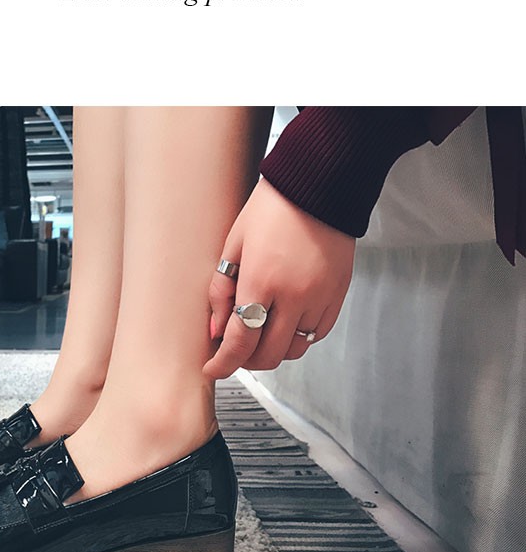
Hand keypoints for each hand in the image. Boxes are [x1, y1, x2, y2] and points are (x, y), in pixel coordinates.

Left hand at [204, 181, 354, 377]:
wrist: (319, 184)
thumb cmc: (273, 206)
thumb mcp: (235, 242)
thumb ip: (223, 288)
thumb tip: (216, 328)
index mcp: (261, 280)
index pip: (239, 341)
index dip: (223, 363)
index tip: (213, 367)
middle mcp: (293, 295)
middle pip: (268, 355)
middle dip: (247, 359)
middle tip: (235, 346)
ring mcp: (319, 298)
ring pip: (294, 350)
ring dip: (274, 349)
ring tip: (262, 330)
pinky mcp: (337, 296)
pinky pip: (317, 334)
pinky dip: (299, 336)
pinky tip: (288, 319)